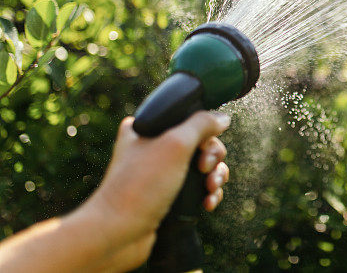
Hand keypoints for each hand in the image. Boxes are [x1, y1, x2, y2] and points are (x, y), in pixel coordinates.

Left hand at [81, 111, 230, 270]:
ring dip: (215, 177)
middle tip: (206, 169)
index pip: (188, 118)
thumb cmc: (140, 187)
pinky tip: (207, 203)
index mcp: (148, 128)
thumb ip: (202, 124)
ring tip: (211, 189)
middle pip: (201, 143)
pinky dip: (207, 193)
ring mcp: (161, 173)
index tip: (203, 146)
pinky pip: (198, 188)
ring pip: (203, 167)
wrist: (118, 235)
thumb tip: (222, 118)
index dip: (204, 131)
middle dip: (212, 158)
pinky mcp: (167, 195)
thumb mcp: (175, 145)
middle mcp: (153, 147)